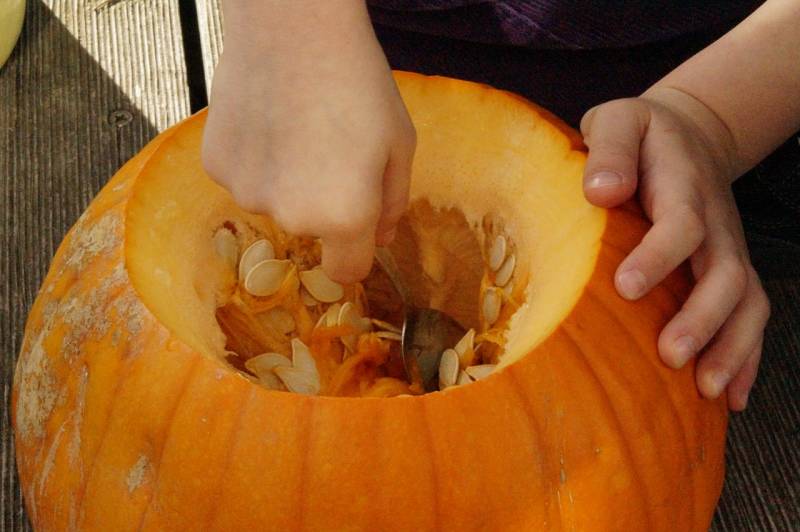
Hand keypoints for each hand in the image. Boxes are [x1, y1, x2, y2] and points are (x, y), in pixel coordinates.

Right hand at [202, 1, 414, 282]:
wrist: (293, 26)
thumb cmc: (359, 83)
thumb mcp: (399, 144)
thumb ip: (393, 203)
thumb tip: (382, 238)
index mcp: (345, 217)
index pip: (347, 270)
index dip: (355, 250)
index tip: (356, 226)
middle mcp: (291, 218)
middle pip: (311, 230)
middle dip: (323, 203)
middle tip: (330, 147)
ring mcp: (247, 193)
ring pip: (274, 202)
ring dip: (287, 180)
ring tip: (296, 126)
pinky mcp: (215, 166)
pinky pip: (245, 176)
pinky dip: (256, 158)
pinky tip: (266, 119)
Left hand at [580, 87, 769, 410]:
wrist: (687, 134)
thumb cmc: (637, 135)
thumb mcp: (617, 120)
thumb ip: (610, 148)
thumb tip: (601, 190)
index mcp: (682, 184)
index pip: (680, 223)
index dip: (658, 256)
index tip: (626, 287)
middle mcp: (713, 221)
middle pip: (724, 273)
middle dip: (702, 318)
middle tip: (671, 356)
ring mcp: (726, 247)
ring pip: (745, 301)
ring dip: (730, 347)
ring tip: (705, 390)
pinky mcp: (728, 267)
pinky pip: (749, 313)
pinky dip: (744, 356)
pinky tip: (729, 396)